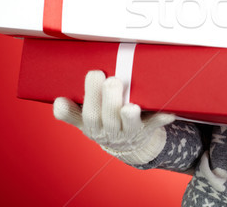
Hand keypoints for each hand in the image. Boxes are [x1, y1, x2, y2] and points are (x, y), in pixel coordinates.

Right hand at [53, 70, 174, 164]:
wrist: (130, 146)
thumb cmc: (105, 123)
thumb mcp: (85, 121)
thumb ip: (72, 112)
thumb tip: (58, 102)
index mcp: (93, 126)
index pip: (85, 115)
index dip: (80, 104)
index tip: (80, 83)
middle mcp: (110, 130)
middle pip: (107, 118)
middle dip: (108, 99)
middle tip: (111, 80)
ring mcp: (130, 131)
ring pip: (129, 125)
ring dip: (130, 115)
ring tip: (130, 106)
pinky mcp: (148, 129)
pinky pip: (156, 125)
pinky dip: (162, 118)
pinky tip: (169, 113)